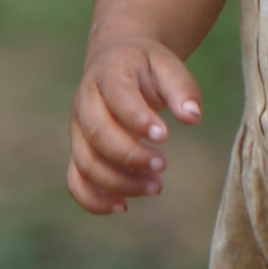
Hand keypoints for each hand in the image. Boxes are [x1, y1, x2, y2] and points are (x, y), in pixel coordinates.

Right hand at [68, 39, 202, 214]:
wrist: (116, 62)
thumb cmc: (146, 68)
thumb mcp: (167, 65)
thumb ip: (181, 89)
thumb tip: (192, 117)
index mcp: (108, 74)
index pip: (118, 97)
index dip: (138, 119)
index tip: (165, 136)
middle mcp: (85, 103)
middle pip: (97, 134)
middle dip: (130, 155)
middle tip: (163, 165)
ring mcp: (77, 130)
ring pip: (86, 162)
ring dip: (119, 181)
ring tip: (156, 187)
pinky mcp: (78, 151)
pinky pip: (75, 181)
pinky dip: (93, 200)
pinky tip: (123, 206)